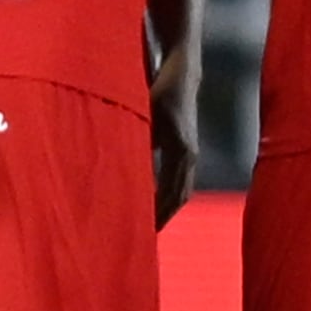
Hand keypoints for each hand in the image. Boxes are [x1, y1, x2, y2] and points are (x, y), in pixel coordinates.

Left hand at [150, 86, 198, 225]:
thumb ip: (136, 135)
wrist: (183, 72)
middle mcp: (190, 155)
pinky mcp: (188, 150)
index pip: (170, 192)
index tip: (143, 229)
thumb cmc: (160, 89)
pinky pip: (182, 182)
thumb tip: (118, 159)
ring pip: (182, 191)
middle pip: (179, 197)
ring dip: (168, 210)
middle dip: (163, 218)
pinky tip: (154, 204)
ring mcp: (192, 154)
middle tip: (144, 237)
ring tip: (150, 228)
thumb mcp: (144, 112)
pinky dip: (170, 197)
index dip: (157, 213)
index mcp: (180, 150)